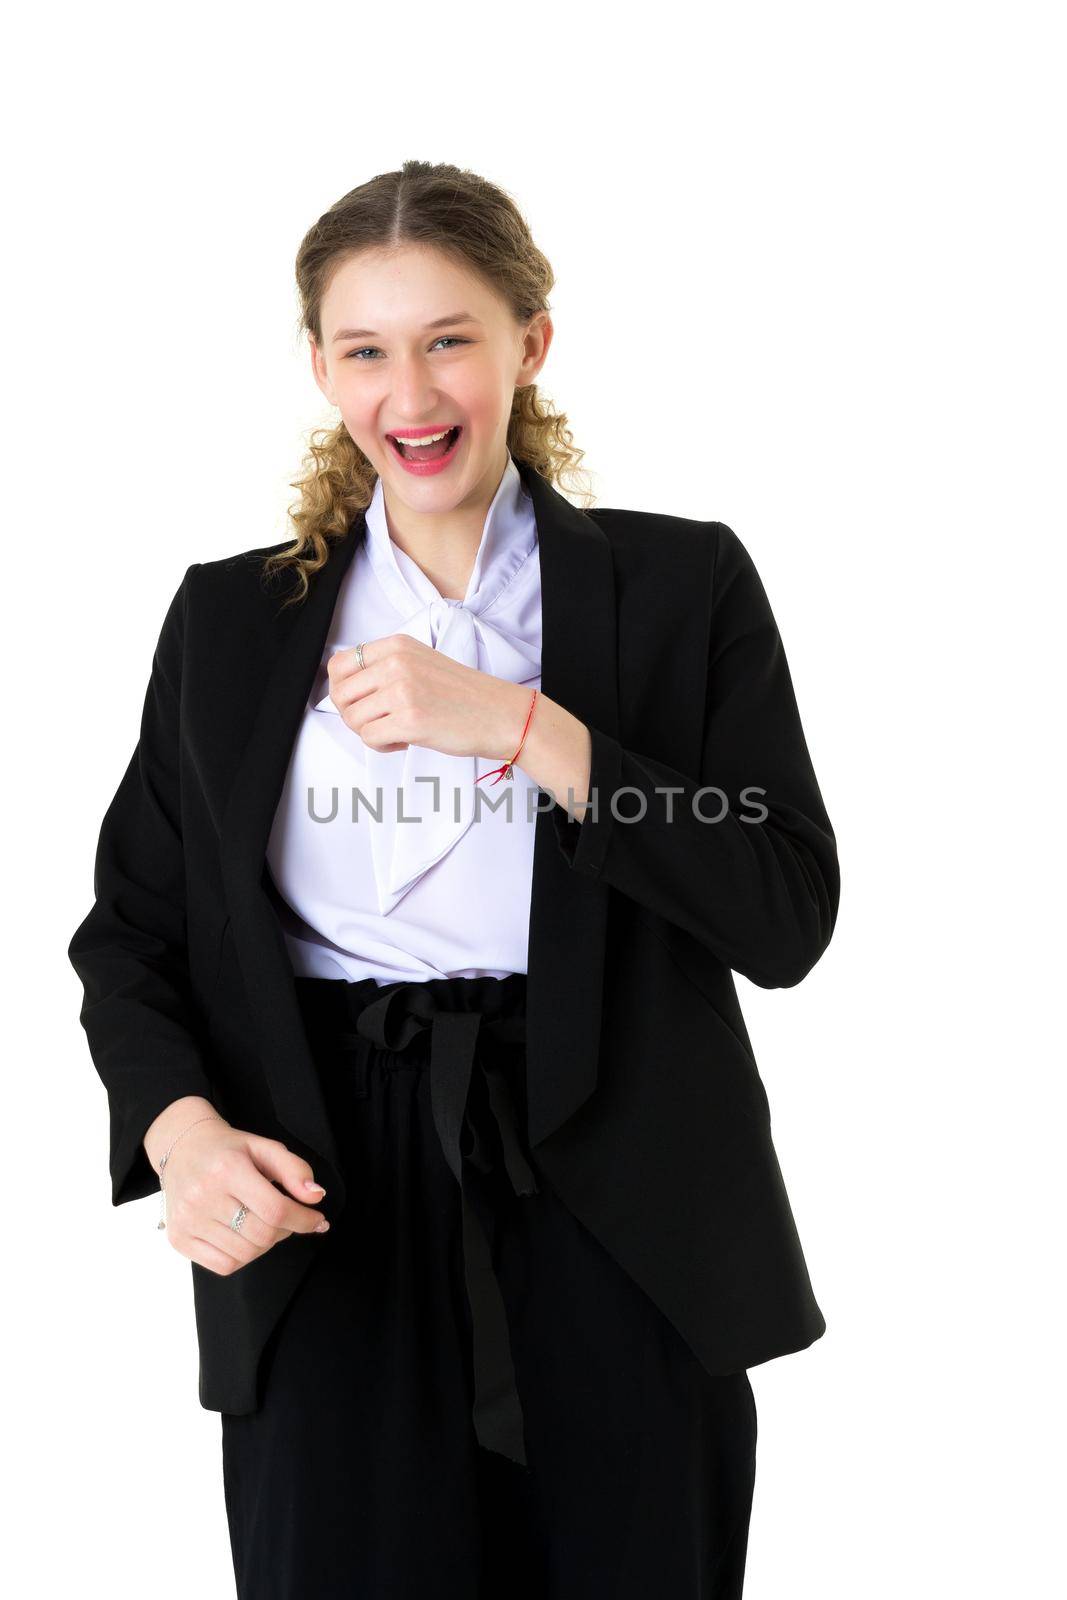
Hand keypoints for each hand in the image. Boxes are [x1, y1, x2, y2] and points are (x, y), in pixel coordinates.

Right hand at [160, 1119, 329, 1276]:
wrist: (182, 1148)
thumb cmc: (228, 1149)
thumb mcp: (264, 1147)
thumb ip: (294, 1170)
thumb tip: (316, 1197)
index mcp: (227, 1169)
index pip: (275, 1209)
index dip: (303, 1219)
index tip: (317, 1220)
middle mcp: (203, 1196)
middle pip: (262, 1235)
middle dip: (286, 1231)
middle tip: (287, 1218)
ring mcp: (187, 1220)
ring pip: (246, 1254)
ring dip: (266, 1245)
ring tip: (264, 1224)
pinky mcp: (179, 1238)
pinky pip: (224, 1265)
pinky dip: (243, 1257)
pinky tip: (243, 1237)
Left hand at [326, 635, 530, 760]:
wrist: (500, 714)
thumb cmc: (463, 695)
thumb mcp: (421, 662)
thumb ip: (385, 668)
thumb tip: (346, 690)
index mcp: (397, 646)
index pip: (339, 664)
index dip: (341, 689)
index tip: (359, 702)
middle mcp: (396, 663)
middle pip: (341, 694)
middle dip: (353, 715)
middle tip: (378, 722)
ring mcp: (403, 691)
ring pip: (353, 719)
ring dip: (370, 732)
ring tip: (395, 732)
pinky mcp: (410, 720)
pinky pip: (370, 738)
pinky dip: (382, 746)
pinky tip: (404, 741)